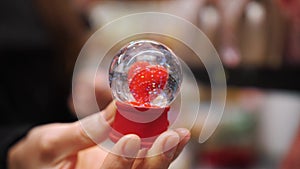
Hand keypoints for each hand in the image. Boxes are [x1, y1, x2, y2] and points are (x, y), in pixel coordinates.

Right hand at [8, 102, 189, 168]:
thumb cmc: (38, 155)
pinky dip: (161, 148)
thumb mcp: (52, 142)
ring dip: (165, 154)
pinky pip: (146, 160)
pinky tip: (174, 135)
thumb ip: (84, 131)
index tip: (130, 139)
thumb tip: (118, 108)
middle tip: (172, 137)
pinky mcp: (125, 166)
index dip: (120, 164)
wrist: (40, 160)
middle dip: (156, 161)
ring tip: (179, 135)